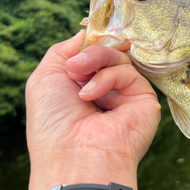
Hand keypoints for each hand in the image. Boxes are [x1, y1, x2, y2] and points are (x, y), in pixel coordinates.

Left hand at [25, 30, 160, 189]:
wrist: (72, 156)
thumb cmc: (53, 123)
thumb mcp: (45, 77)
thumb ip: (64, 50)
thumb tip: (87, 33)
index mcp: (84, 86)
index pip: (93, 53)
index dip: (88, 45)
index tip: (79, 46)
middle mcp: (106, 90)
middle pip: (108, 51)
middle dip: (90, 53)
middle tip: (75, 68)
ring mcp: (126, 95)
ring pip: (120, 58)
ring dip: (96, 62)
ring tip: (80, 87)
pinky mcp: (144, 100)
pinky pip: (129, 72)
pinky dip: (108, 78)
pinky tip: (92, 96)